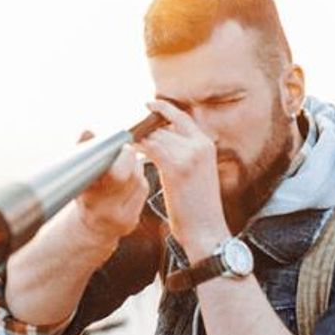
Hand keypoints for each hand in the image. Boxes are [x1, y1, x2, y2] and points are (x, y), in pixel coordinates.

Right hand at [74, 131, 148, 244]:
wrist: (89, 227)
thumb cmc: (83, 193)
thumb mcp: (78, 174)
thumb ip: (83, 152)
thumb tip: (87, 132)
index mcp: (89, 198)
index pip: (116, 175)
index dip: (122, 157)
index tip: (118, 147)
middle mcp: (105, 212)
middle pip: (132, 175)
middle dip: (128, 159)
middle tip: (122, 151)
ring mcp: (121, 219)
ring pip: (139, 180)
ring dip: (134, 167)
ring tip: (121, 165)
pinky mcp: (133, 220)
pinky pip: (143, 191)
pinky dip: (137, 179)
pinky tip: (127, 179)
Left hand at [135, 100, 228, 256]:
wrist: (206, 229)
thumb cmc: (198, 206)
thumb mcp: (198, 173)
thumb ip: (184, 154)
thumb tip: (161, 142)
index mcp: (206, 145)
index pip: (182, 118)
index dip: (164, 109)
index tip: (148, 105)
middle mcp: (199, 145)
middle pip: (164, 128)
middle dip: (146, 132)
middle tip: (130, 136)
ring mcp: (188, 155)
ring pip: (155, 137)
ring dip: (139, 141)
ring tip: (127, 145)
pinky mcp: (175, 167)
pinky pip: (151, 149)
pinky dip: (138, 148)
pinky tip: (131, 152)